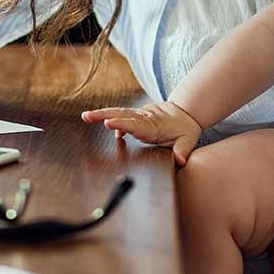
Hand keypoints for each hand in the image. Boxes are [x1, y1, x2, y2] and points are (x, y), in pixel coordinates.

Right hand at [80, 101, 202, 165]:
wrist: (187, 111)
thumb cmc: (186, 128)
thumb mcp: (188, 140)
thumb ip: (182, 151)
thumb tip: (179, 161)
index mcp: (154, 126)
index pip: (135, 125)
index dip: (122, 124)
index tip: (108, 123)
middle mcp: (144, 118)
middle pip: (122, 115)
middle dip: (103, 115)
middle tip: (86, 116)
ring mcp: (139, 115)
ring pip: (119, 113)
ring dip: (102, 113)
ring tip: (85, 116)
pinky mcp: (136, 116)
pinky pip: (122, 116)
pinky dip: (111, 118)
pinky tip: (100, 121)